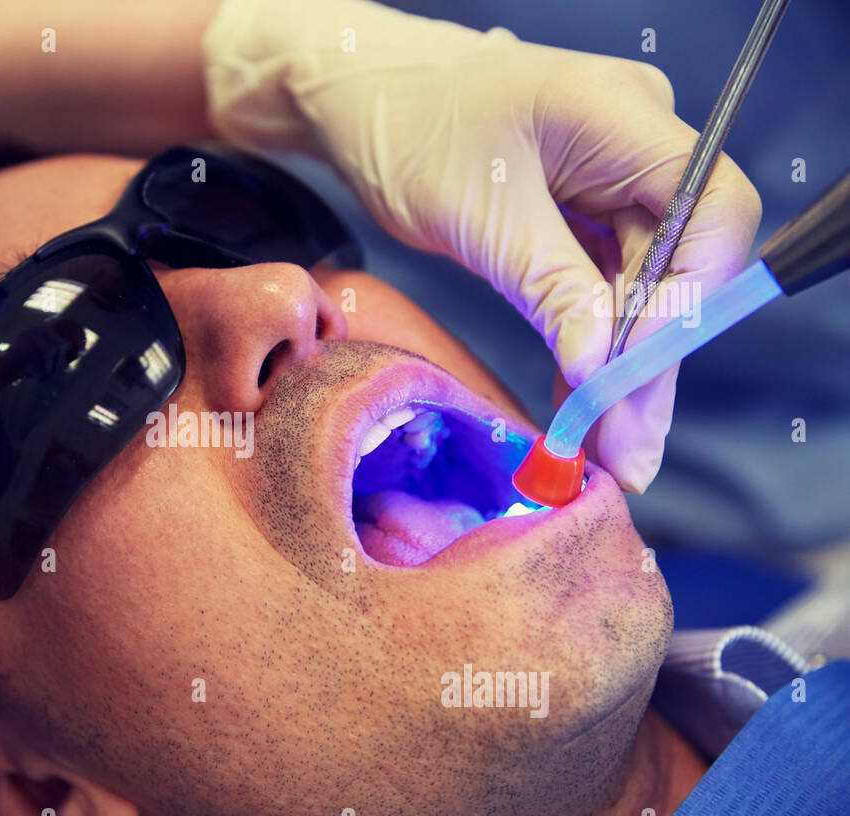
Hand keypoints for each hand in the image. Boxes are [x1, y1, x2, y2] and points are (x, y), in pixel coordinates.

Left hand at [203, 0, 761, 491]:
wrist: (364, 104)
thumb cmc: (411, 131)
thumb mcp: (481, 217)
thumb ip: (553, 288)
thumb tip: (602, 368)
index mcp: (623, 116)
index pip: (712, 210)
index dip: (687, 299)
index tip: (632, 373)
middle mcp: (635, 144)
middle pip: (678, 264)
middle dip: (649, 361)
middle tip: (630, 451)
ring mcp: (612, 179)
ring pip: (641, 287)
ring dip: (620, 369)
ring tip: (610, 452)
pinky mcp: (582, 213)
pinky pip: (601, 286)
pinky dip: (588, 344)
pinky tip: (581, 406)